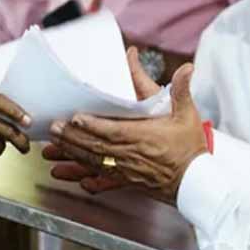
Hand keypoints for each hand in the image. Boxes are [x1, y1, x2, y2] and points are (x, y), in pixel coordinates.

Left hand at [48, 51, 206, 203]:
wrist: (197, 182)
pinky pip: (104, 180)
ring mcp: (128, 169)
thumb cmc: (191, 148)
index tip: (75, 118)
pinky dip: (89, 180)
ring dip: (72, 156)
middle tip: (53, 129)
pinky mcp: (128, 181)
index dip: (92, 125)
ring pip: (94, 162)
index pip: (113, 130)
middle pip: (96, 145)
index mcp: (143, 136)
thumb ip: (182, 90)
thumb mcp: (188, 115)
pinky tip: (76, 180)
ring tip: (51, 152)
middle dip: (72, 138)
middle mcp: (131, 154)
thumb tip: (186, 68)